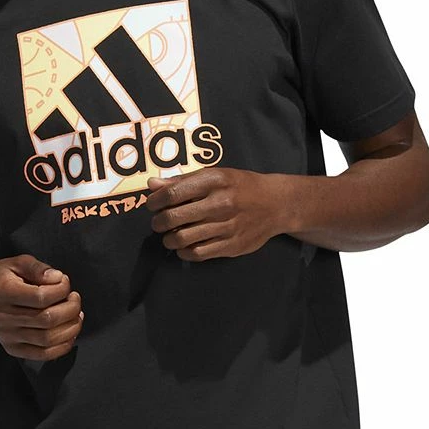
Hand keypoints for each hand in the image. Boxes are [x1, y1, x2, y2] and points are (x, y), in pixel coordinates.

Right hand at [0, 254, 83, 359]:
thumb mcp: (16, 263)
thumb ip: (38, 267)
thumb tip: (57, 278)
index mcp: (3, 292)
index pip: (41, 297)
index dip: (61, 289)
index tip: (64, 281)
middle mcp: (3, 317)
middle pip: (47, 319)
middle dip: (70, 308)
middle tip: (74, 298)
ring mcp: (7, 335)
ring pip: (47, 339)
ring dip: (70, 327)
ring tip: (75, 314)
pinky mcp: (12, 348)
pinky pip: (42, 354)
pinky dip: (62, 346)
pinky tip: (69, 333)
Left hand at [146, 167, 282, 260]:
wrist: (276, 204)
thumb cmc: (241, 186)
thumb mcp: (215, 175)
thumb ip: (183, 181)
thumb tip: (152, 184)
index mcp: (214, 181)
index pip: (172, 193)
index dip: (155, 201)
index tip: (152, 205)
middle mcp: (220, 203)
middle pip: (174, 217)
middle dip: (158, 222)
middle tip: (158, 222)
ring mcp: (227, 226)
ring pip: (182, 238)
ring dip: (168, 239)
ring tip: (170, 236)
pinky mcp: (232, 245)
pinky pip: (198, 253)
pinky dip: (184, 252)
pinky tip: (184, 246)